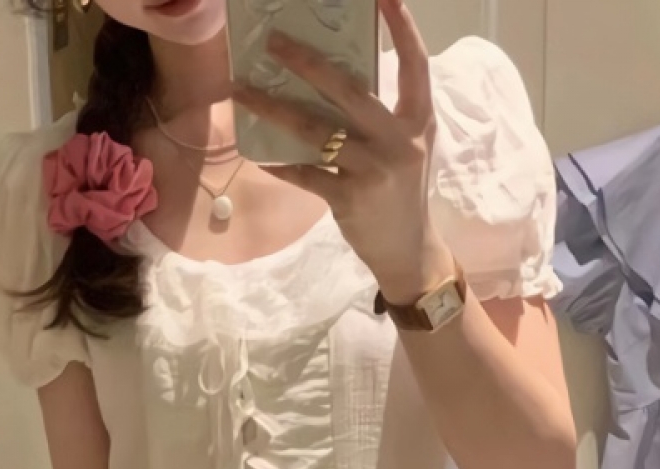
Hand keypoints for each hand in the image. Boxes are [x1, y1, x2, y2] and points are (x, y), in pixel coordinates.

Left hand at [233, 0, 452, 303]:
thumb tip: (331, 80)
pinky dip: (279, 164)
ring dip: (272, 107)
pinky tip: (258, 156)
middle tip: (273, 41)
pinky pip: (305, 173)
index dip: (402, 27)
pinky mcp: (349, 198)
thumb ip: (381, 117)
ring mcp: (373, 169)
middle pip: (347, 89)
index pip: (414, 64)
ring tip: (242, 91)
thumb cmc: (401, 193)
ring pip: (314, 129)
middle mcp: (397, 140)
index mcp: (418, 121)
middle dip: (306, 61)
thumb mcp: (405, 148)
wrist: (409, 250)